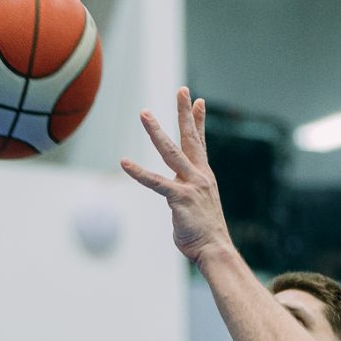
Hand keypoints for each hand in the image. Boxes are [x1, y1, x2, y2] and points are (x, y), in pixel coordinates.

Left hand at [120, 89, 233, 266]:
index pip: (201, 142)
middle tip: (181, 90)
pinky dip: (138, 172)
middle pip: (191, 138)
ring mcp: (191, 185)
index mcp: (204, 176)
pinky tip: (124, 162)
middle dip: (185, 113)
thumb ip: (186, 196)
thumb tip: (177, 199)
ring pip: (171, 152)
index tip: (198, 101)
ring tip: (145, 113)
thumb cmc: (204, 233)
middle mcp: (199, 176)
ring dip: (156, 131)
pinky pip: (155, 182)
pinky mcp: (179, 198)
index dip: (198, 121)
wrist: (215, 249)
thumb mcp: (197, 207)